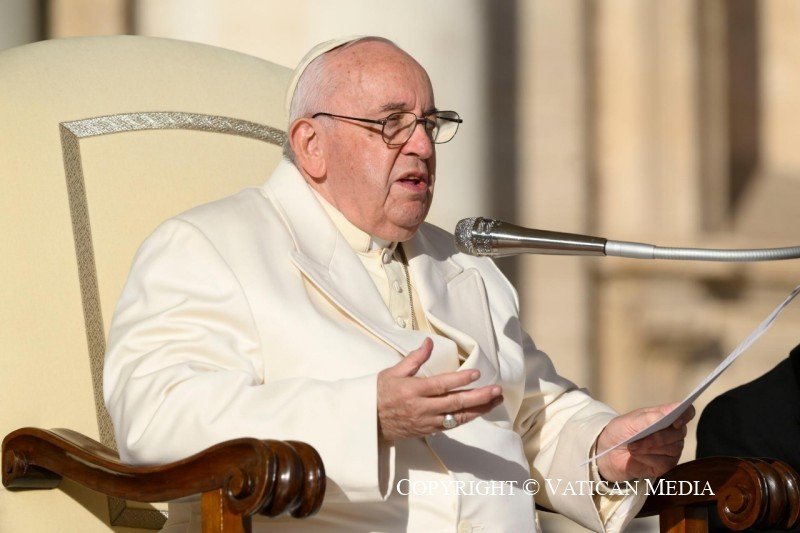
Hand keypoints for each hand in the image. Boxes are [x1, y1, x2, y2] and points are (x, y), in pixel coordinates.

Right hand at [377, 338, 503, 440]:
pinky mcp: (428, 430)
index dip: (460, 380)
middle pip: (455, 403)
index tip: (477, 374)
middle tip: (496, 390)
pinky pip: (451, 425)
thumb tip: (429, 342)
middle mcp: (421, 408)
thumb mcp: (393, 372)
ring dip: (478, 409)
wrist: (369, 422)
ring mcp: (426, 421)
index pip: (441, 385)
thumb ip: (414, 358)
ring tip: (495, 401)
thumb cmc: (380, 393)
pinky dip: (466, 418)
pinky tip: (478, 411)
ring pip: (457, 417)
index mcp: (412, 390)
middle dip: (479, 397)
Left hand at [596, 403, 695, 481]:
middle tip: (637, 438)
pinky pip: (665, 462)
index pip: (686, 412)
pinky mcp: (667, 465)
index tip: (675, 421)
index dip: (685, 415)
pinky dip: (648, 458)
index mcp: (664, 416)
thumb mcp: (628, 422)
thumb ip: (647, 418)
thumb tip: (666, 415)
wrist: (609, 453)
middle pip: (679, 433)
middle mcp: (672, 432)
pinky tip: (637, 456)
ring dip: (649, 447)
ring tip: (632, 447)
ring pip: (672, 448)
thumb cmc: (620, 432)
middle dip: (657, 436)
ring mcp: (671, 449)